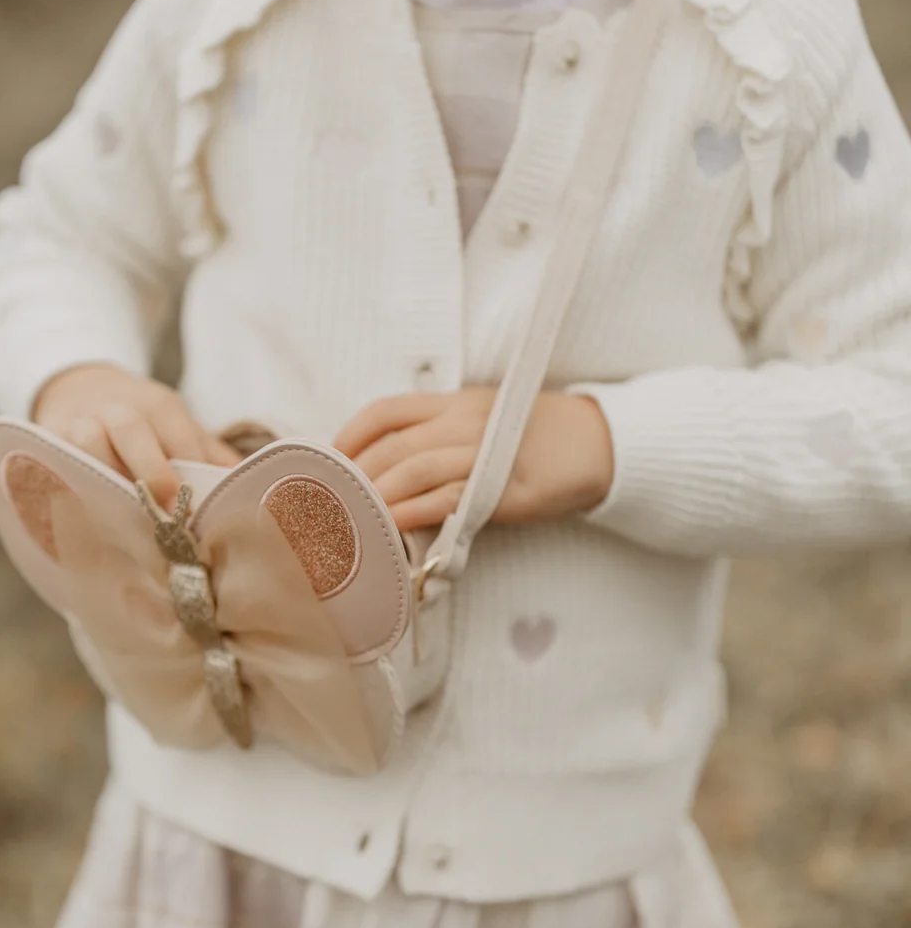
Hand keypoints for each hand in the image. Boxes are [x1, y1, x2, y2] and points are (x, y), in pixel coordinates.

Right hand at [32, 363, 241, 506]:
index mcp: (157, 406)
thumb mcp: (177, 425)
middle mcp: (115, 409)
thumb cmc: (140, 420)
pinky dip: (68, 489)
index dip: (193, 478)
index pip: (180, 438)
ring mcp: (77, 422)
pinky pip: (56, 464)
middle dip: (151, 472)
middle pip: (131, 432)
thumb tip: (247, 491)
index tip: (205, 518)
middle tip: (167, 515)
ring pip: (87, 444)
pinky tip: (87, 520)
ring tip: (125, 524)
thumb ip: (209, 455)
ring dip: (105, 482)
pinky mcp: (47, 441)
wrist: (78, 387)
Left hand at [333, 388, 614, 532]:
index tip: (328, 461)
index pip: (386, 411)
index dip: (349, 435)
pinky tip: (391, 526)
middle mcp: (465, 421)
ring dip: (376, 496)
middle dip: (354, 475)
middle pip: (392, 445)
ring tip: (352, 517)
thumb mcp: (485, 419)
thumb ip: (441, 433)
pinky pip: (446, 499)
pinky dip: (412, 512)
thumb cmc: (538, 436)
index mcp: (455, 401)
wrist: (599, 445)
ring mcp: (484, 453)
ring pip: (413, 470)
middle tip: (330, 501)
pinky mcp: (502, 488)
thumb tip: (388, 464)